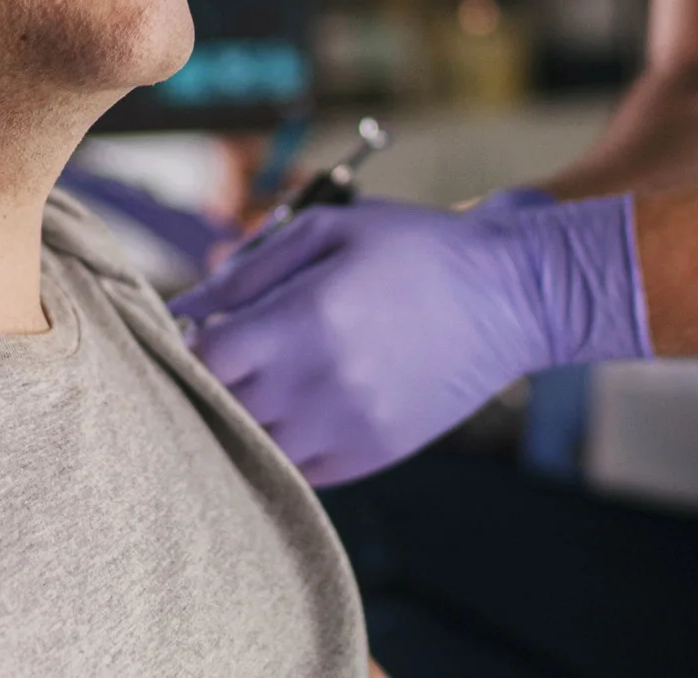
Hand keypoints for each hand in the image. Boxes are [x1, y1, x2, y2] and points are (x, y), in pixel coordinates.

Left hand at [169, 193, 649, 485]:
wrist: (510, 296)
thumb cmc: (414, 250)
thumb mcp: (329, 230)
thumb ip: (251, 267)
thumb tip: (187, 308)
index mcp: (307, 318)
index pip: (207, 355)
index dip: (195, 340)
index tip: (208, 326)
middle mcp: (322, 383)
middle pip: (223, 403)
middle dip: (216, 376)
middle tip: (232, 351)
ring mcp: (348, 427)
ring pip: (255, 442)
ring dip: (247, 413)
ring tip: (268, 378)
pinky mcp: (370, 455)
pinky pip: (297, 467)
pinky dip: (285, 441)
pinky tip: (303, 403)